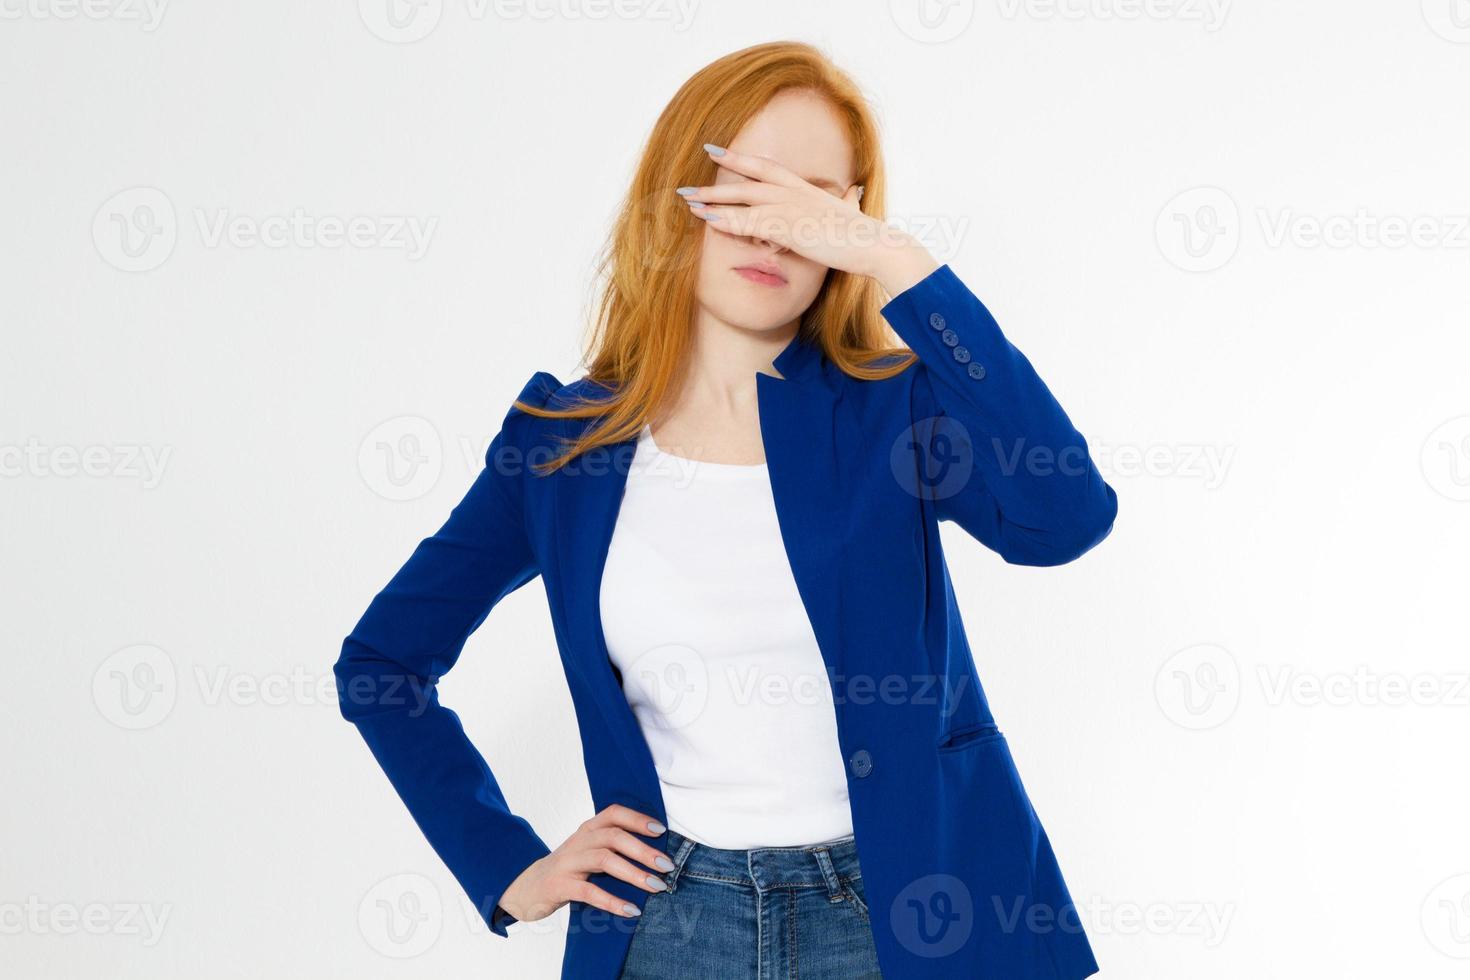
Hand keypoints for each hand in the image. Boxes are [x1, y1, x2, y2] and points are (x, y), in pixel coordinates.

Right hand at [498, 805, 673, 922]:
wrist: (526, 888)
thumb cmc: (569, 870)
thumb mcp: (588, 851)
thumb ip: (613, 848)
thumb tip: (656, 857)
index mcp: (588, 829)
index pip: (614, 813)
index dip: (638, 819)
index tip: (661, 831)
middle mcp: (579, 841)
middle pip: (614, 837)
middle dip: (643, 851)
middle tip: (667, 866)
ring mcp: (567, 862)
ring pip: (604, 860)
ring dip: (634, 874)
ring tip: (657, 887)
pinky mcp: (559, 885)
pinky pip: (588, 892)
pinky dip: (612, 901)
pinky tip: (631, 910)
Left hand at [680, 143, 940, 295]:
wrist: (874, 245)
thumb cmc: (861, 237)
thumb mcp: (845, 215)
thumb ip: (837, 207)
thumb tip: (845, 201)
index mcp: (805, 188)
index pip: (766, 166)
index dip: (739, 158)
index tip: (716, 150)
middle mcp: (794, 192)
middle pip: (747, 180)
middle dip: (716, 180)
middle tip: (688, 182)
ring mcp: (790, 208)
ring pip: (743, 199)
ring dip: (713, 200)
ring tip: (688, 201)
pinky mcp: (788, 228)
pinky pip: (749, 223)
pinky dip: (727, 220)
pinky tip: (708, 220)